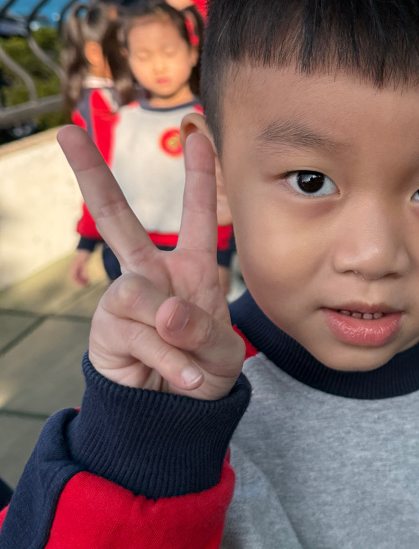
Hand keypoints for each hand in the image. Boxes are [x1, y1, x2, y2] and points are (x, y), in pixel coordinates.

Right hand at [57, 125, 243, 399]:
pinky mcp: (107, 329)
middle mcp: (152, 276)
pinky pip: (138, 333)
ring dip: (172, 337)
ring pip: (141, 296)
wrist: (177, 418)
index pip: (195, 215)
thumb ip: (203, 330)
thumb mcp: (222, 353)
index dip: (199, 174)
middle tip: (66, 132)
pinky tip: (179, 378)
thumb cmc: (205, 374)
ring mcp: (126, 301)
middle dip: (92, 174)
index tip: (195, 131)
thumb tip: (165, 312)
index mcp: (189, 269)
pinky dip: (167, 360)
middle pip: (117, 219)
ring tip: (188, 365)